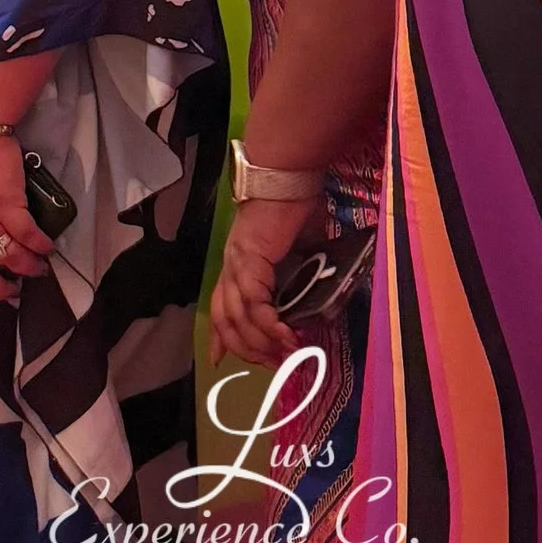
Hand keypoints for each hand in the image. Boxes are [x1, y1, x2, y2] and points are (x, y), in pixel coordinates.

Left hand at [207, 188, 322, 364]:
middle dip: (248, 349)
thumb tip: (322, 295)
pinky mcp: (250, 262)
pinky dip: (270, 326)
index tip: (221, 361)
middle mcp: (231, 268)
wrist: (287, 176)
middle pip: (225, 321)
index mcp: (238, 264)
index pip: (220, 307)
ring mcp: (237, 265)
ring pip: (238, 318)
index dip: (219, 337)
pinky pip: (256, 305)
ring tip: (286, 356)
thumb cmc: (295, 205)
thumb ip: (305, 272)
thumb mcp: (300, 248)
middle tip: (274, 365)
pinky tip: (287, 337)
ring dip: (262, 343)